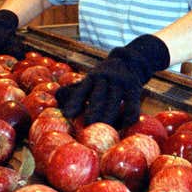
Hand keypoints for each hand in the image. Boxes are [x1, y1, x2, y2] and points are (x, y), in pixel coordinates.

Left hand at [55, 35, 169, 127]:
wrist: (130, 61)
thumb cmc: (103, 78)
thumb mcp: (89, 80)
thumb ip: (74, 89)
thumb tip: (57, 98)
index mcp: (91, 78)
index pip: (82, 90)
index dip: (74, 102)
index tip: (67, 115)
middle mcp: (105, 79)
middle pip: (99, 97)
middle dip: (93, 111)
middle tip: (87, 126)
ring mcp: (120, 84)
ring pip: (114, 101)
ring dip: (109, 115)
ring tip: (104, 130)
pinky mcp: (134, 89)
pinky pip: (132, 103)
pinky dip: (130, 113)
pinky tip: (126, 125)